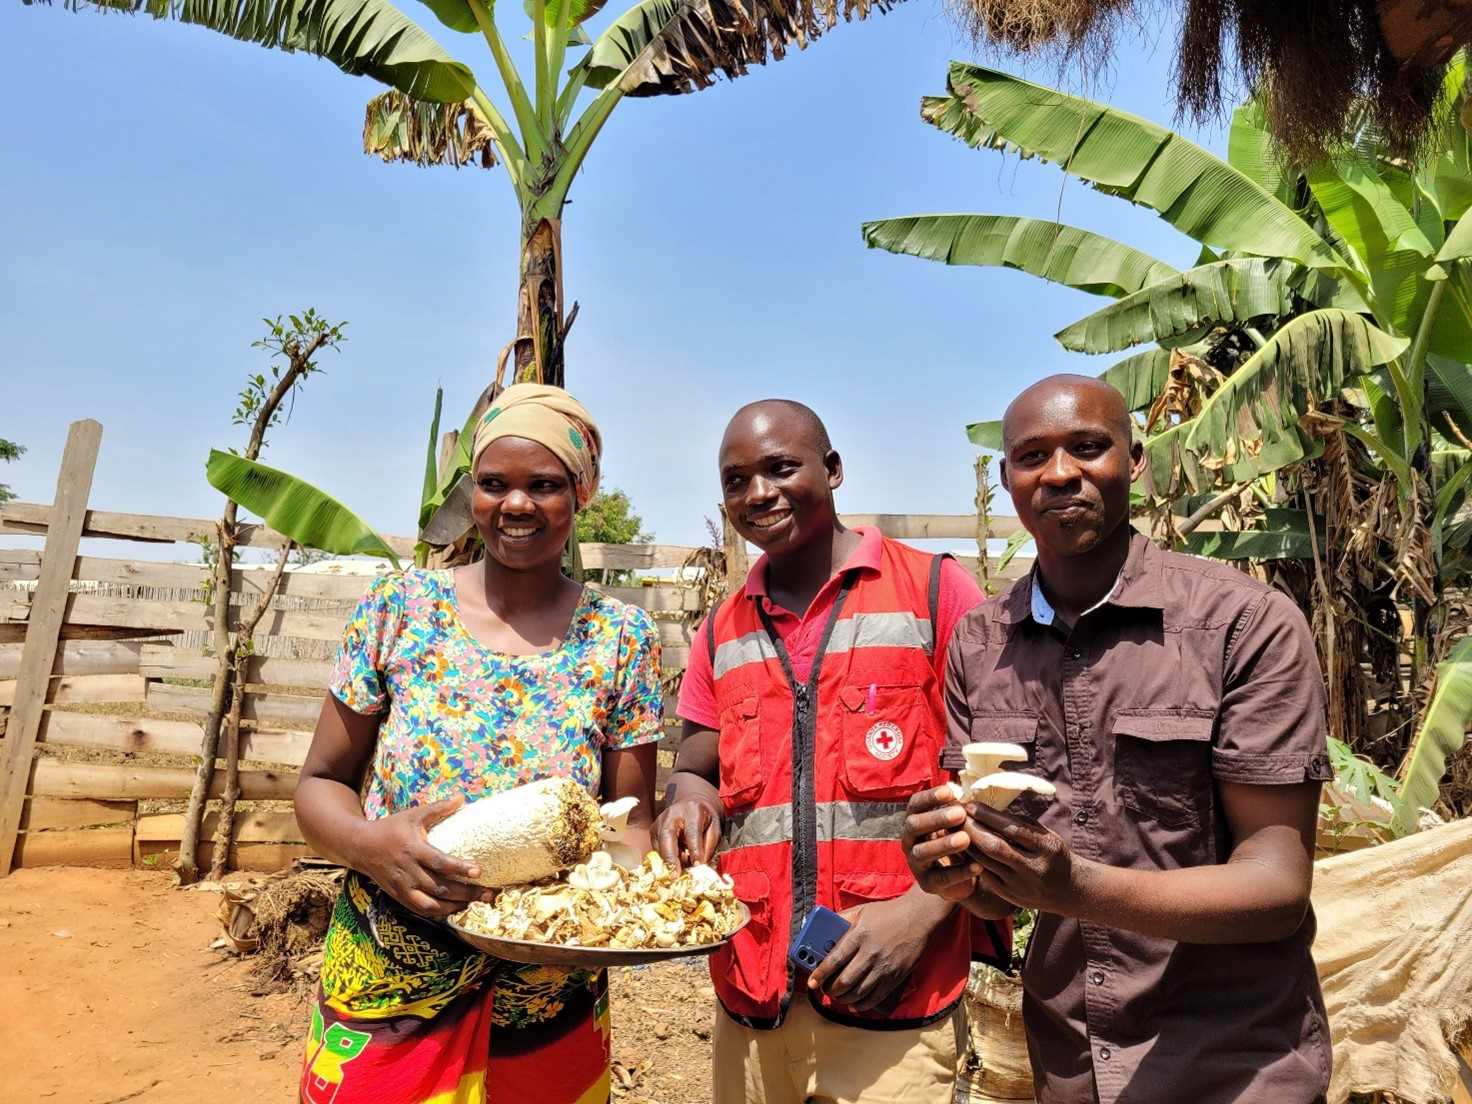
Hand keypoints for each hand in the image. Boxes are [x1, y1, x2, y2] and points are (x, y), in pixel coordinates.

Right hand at [354, 795, 492, 919]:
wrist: (361, 847)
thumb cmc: (391, 828)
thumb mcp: (413, 814)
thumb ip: (438, 808)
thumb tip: (461, 797)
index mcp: (413, 849)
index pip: (439, 862)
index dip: (459, 868)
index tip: (479, 871)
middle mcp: (408, 871)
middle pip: (441, 887)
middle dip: (467, 892)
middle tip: (489, 893)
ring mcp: (403, 887)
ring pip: (432, 905)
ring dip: (456, 906)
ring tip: (476, 902)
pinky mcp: (399, 897)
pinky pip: (422, 910)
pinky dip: (440, 912)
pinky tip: (456, 908)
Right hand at [653, 795, 722, 871]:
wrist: (692, 803)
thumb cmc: (706, 819)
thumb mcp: (715, 828)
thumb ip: (709, 846)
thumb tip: (699, 865)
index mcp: (693, 811)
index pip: (692, 832)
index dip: (694, 850)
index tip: (697, 865)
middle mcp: (672, 814)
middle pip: (667, 836)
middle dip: (671, 857)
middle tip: (676, 875)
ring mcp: (660, 821)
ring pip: (659, 844)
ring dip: (667, 860)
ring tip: (678, 871)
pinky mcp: (653, 829)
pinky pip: (656, 847)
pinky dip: (664, 858)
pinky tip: (674, 862)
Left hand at [805, 892, 947, 1012]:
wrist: (919, 918)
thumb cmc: (888, 913)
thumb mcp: (862, 911)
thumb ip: (842, 920)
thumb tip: (824, 928)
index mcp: (859, 936)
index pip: (835, 959)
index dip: (821, 973)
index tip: (812, 982)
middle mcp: (871, 953)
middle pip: (845, 980)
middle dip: (831, 990)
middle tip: (825, 990)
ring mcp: (884, 967)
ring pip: (859, 992)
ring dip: (844, 999)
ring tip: (838, 997)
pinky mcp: (895, 977)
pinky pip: (875, 997)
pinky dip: (862, 1005)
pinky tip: (854, 1005)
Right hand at [901, 785, 983, 900]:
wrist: (957, 878)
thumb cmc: (955, 840)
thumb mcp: (954, 824)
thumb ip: (957, 810)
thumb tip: (967, 793)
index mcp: (915, 821)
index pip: (915, 805)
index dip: (929, 797)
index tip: (949, 792)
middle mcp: (910, 841)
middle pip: (914, 826)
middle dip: (936, 818)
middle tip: (960, 813)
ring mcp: (916, 863)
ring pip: (923, 853)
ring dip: (944, 844)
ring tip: (966, 839)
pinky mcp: (927, 884)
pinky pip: (942, 878)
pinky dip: (960, 872)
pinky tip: (978, 866)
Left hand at [963, 802, 1079, 913]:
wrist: (1068, 890)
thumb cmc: (1051, 852)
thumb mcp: (1043, 834)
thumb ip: (1017, 823)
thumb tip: (985, 807)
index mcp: (1045, 847)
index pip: (1012, 829)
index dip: (988, 816)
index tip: (970, 804)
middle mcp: (1033, 868)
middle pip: (995, 847)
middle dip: (971, 829)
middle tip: (955, 815)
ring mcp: (1020, 885)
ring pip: (985, 862)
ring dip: (966, 844)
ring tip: (952, 829)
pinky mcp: (1009, 896)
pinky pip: (984, 875)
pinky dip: (971, 859)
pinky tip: (960, 848)